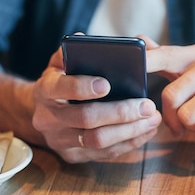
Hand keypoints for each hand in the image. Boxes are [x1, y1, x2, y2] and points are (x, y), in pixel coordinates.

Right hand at [32, 47, 161, 162]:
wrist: (41, 111)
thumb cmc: (59, 80)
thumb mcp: (59, 63)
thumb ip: (71, 51)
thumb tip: (83, 38)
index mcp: (44, 90)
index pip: (60, 89)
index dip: (82, 87)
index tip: (107, 84)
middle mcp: (47, 118)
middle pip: (85, 119)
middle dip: (120, 112)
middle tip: (147, 105)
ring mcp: (59, 141)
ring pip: (97, 141)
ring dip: (129, 131)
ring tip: (153, 119)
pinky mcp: (72, 156)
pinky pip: (104, 154)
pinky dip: (129, 143)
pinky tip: (146, 130)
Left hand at [142, 36, 194, 140]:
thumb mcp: (193, 70)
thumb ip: (165, 57)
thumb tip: (138, 38)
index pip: (164, 56)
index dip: (145, 63)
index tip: (130, 69)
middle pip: (171, 97)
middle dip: (172, 118)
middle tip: (179, 124)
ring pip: (188, 116)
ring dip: (192, 127)